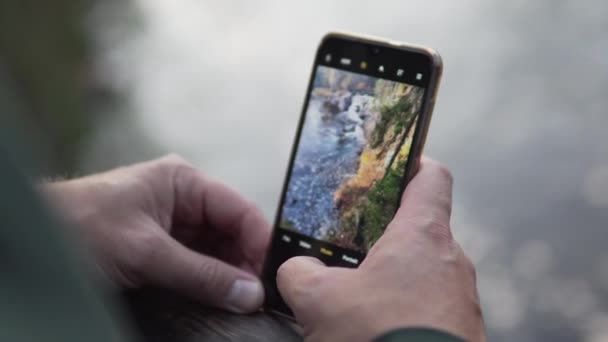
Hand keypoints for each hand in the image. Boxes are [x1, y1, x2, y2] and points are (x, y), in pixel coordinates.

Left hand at [43, 154, 270, 312]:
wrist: (36, 240)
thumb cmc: (80, 227)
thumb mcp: (146, 252)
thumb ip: (201, 274)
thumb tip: (248, 292)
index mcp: (184, 181)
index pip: (239, 209)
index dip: (260, 242)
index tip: (272, 276)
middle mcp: (183, 198)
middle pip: (232, 230)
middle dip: (245, 262)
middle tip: (257, 296)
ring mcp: (173, 222)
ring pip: (217, 249)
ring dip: (229, 274)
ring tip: (241, 300)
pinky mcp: (163, 245)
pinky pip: (199, 261)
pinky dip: (211, 279)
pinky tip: (220, 295)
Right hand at [276, 158, 484, 341]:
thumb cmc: (380, 338)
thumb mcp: (319, 299)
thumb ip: (300, 272)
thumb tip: (297, 268)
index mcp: (422, 236)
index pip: (431, 176)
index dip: (414, 164)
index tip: (397, 166)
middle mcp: (452, 260)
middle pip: (421, 229)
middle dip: (387, 237)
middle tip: (356, 249)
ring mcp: (462, 297)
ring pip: (426, 271)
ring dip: (396, 278)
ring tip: (363, 299)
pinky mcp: (464, 329)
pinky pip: (434, 305)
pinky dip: (409, 308)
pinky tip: (381, 325)